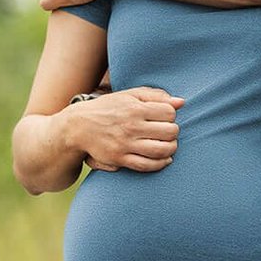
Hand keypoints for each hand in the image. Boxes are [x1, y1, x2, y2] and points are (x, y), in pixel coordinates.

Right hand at [70, 87, 184, 172]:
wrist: (79, 126)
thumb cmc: (108, 108)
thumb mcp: (129, 95)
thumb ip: (155, 96)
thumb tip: (181, 102)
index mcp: (135, 108)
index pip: (170, 113)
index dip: (171, 115)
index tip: (164, 117)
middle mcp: (131, 126)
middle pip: (170, 132)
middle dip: (172, 131)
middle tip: (166, 131)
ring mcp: (125, 144)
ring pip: (162, 150)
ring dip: (171, 148)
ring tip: (168, 144)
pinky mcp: (120, 159)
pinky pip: (148, 165)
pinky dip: (161, 163)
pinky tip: (164, 159)